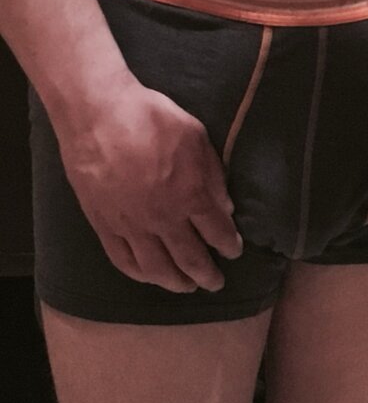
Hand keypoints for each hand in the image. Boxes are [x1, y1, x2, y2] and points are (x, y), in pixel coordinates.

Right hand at [54, 74, 242, 293]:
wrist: (97, 115)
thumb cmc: (150, 117)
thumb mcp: (195, 135)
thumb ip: (213, 174)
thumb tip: (226, 208)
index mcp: (190, 195)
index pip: (217, 232)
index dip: (229, 245)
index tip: (234, 251)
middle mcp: (162, 219)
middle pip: (190, 258)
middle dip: (207, 275)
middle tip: (216, 283)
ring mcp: (131, 226)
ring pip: (157, 268)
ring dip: (176, 283)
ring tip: (186, 286)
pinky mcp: (104, 225)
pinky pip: (123, 260)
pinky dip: (139, 274)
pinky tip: (148, 276)